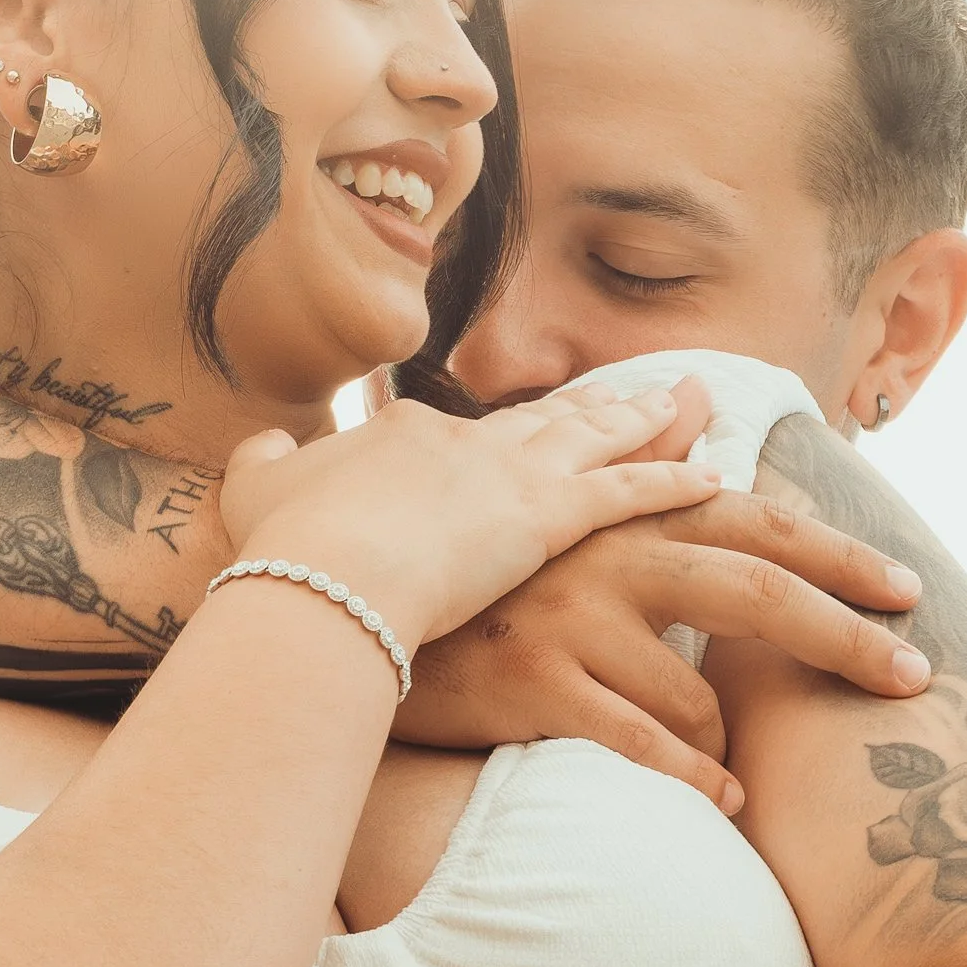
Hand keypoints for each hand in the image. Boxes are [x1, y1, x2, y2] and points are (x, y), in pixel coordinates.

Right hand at [217, 379, 722, 653]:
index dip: (514, 426)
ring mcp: (511, 475)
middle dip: (594, 405)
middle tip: (637, 389)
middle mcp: (470, 440)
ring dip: (645, 422)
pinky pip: (625, 494)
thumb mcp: (257, 494)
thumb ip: (263, 466)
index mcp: (405, 434)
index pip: (471, 430)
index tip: (540, 420)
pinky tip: (709, 474)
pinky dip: (670, 481)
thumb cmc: (286, 549)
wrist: (321, 577)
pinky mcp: (545, 518)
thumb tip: (261, 446)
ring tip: (688, 407)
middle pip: (546, 420)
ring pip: (596, 440)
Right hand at [399, 489, 928, 805]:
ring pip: (696, 692)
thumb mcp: (547, 506)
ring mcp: (568, 622)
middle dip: (845, 634)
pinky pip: (639, 743)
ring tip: (726, 774)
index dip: (837, 553)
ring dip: (726, 743)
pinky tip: (725, 804)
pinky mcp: (533, 685)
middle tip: (913, 673)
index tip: (906, 590)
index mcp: (618, 516)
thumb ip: (631, 456)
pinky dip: (691, 777)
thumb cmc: (468, 581)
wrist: (347, 617)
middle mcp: (602, 557)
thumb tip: (695, 394)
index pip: (752, 523)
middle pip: (756, 589)